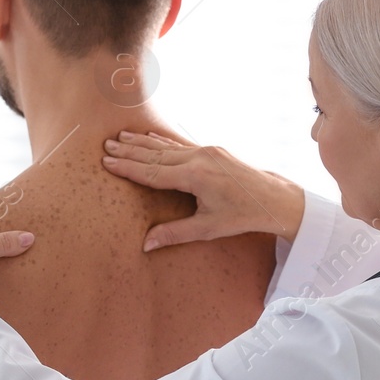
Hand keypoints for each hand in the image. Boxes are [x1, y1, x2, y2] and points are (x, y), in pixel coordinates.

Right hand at [102, 131, 305, 249]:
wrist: (273, 198)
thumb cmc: (241, 216)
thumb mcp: (207, 228)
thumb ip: (174, 233)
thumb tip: (145, 244)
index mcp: (195, 177)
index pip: (152, 173)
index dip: (128, 168)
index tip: (108, 163)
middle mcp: (198, 159)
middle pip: (155, 155)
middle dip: (129, 151)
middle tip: (106, 146)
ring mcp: (206, 151)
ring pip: (166, 146)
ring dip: (141, 142)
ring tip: (120, 137)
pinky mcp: (212, 150)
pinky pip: (180, 144)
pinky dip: (161, 141)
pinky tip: (148, 136)